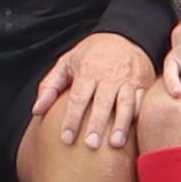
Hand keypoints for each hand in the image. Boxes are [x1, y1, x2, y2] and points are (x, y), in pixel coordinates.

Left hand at [35, 30, 152, 150]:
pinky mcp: (144, 83)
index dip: (72, 118)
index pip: (78, 98)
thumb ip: (50, 86)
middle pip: (102, 102)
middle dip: (96, 124)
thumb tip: (36, 111)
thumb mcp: (66, 63)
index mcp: (88, 70)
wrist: (123, 36)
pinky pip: (142, 101)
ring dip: (120, 125)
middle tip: (90, 145)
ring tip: (115, 144)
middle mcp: (110, 75)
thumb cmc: (90, 55)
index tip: (66, 139)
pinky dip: (138, 116)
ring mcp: (129, 79)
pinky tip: (134, 133)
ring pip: (125, 103)